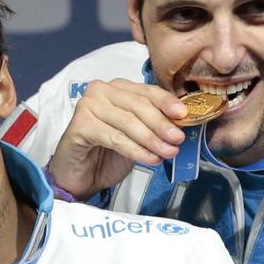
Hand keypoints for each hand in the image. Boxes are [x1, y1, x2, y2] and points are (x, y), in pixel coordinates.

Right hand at [46, 78, 186, 199]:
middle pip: (138, 105)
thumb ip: (154, 124)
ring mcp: (87, 106)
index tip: (184, 115)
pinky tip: (150, 159)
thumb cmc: (108, 154)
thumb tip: (182, 123)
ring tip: (167, 152)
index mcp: (117, 87)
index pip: (146, 91)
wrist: (81, 176)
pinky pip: (115, 137)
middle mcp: (100, 91)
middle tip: (177, 139)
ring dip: (151, 139)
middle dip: (161, 123)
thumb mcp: (138, 136)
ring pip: (127, 121)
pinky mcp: (79, 125)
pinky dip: (135, 150)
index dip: (166, 102)